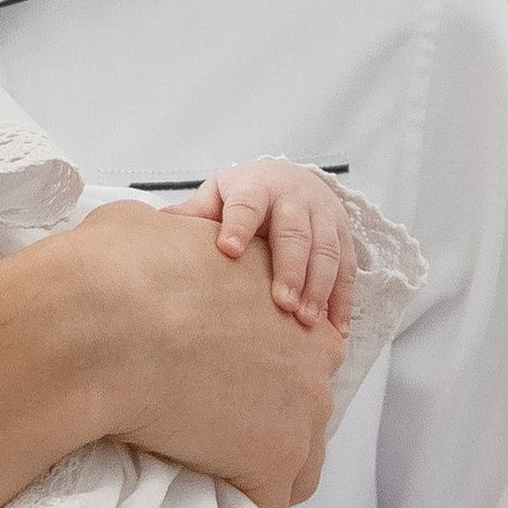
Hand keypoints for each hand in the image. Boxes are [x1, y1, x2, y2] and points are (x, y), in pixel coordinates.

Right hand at [69, 201, 342, 507]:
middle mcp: (306, 350)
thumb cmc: (108, 270)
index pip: (294, 346)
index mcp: (280, 293)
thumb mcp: (139, 229)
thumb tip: (142, 240)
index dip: (258, 370)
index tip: (218, 386)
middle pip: (304, 406)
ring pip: (296, 464)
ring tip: (207, 483)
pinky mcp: (274, 458)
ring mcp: (300, 408)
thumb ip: (162, 242)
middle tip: (207, 435)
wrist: (99, 323)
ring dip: (257, 474)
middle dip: (262, 423)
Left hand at [194, 160, 355, 336]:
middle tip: (283, 302)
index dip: (240, 224)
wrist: (293, 178)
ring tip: (306, 319)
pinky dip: (343, 301)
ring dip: (318, 287)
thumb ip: (195, 211)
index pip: (248, 204)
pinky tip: (337, 329)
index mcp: (258, 186)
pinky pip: (348, 270)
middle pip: (296, 233)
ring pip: (327, 251)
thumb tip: (159, 226)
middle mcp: (295, 199)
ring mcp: (324, 218)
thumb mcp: (219, 193)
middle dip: (291, 268)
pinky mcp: (344, 237)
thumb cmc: (248, 193)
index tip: (229, 249)